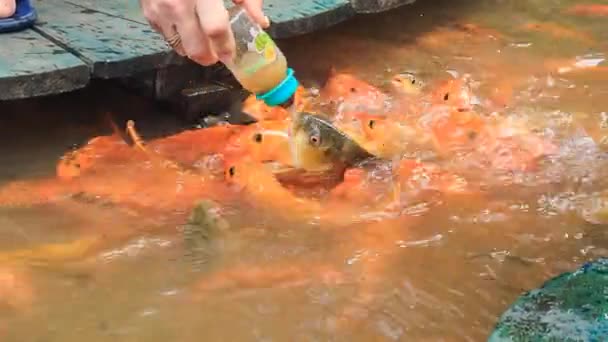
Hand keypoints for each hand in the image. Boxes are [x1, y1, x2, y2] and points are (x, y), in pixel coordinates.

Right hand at [141, 0, 269, 65]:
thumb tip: (260, 23)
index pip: (215, 29)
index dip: (226, 46)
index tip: (232, 54)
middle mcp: (177, 2)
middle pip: (194, 46)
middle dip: (209, 56)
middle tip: (218, 53)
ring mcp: (158, 7)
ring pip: (178, 46)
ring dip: (192, 49)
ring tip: (203, 40)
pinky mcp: (147, 9)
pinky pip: (165, 35)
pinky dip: (177, 36)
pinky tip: (187, 26)